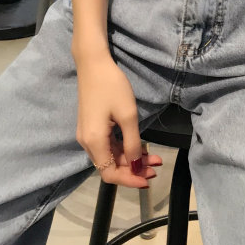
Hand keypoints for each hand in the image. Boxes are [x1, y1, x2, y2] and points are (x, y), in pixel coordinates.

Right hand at [74, 54, 163, 187]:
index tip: (148, 180)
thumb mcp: (127, 115)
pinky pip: (108, 145)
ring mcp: (88, 134)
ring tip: (154, 158)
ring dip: (131, 159)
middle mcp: (87, 143)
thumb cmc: (112, 86)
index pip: (109, 173)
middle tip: (157, 167)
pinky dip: (124, 148)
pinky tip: (140, 146)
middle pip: (110, 166)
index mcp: (93, 142)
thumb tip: (136, 166)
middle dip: (134, 169)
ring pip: (111, 155)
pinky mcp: (92, 126)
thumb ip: (132, 143)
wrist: (93, 64)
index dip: (129, 180)